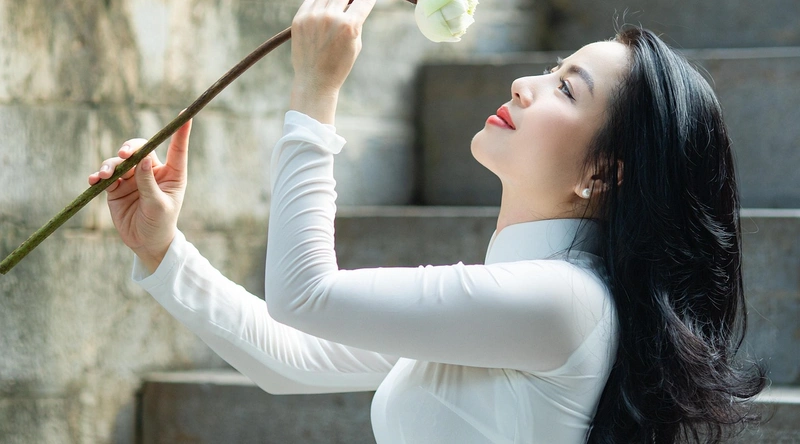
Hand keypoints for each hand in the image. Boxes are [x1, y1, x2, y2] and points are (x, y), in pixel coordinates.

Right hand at [88, 119, 192, 272]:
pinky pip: (106, 175)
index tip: (187, 113)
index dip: (181, 131)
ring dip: (110, 165)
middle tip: (124, 154)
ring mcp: (133, 177)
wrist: (145, 243)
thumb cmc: (160, 224)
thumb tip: (144, 159)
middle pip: (141, 148)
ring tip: (105, 176)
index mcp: (171, 173)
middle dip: (130, 148)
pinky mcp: (116, 186)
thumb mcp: (158, 206)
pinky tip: (94, 180)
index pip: (177, 148)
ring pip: (120, 161)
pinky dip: (99, 175)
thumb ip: (149, 183)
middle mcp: (152, 170)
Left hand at [290, 0, 376, 122]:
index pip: (363, 1)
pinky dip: (319, 3)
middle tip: (350, 5)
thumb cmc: (339, 65)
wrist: (315, 81)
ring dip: (334, 1)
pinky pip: (311, 1)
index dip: (367, 1)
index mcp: (349, 25)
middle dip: (350, 0)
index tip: (366, 2)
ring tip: (335, 11)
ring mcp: (313, 17)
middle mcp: (330, 17)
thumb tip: (354, 3)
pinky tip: (322, 12)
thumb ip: (355, 21)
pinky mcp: (299, 19)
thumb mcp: (356, 44)